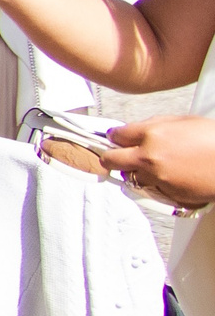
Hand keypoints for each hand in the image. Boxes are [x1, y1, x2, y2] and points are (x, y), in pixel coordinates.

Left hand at [99, 114, 214, 206]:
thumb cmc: (214, 140)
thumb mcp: (184, 121)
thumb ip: (155, 125)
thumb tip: (134, 130)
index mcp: (152, 134)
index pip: (116, 135)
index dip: (115, 137)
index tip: (115, 139)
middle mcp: (149, 157)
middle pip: (111, 159)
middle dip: (112, 157)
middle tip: (116, 156)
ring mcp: (157, 178)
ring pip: (130, 177)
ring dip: (135, 172)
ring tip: (152, 167)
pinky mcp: (167, 194)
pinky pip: (150, 190)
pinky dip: (154, 184)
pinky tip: (169, 177)